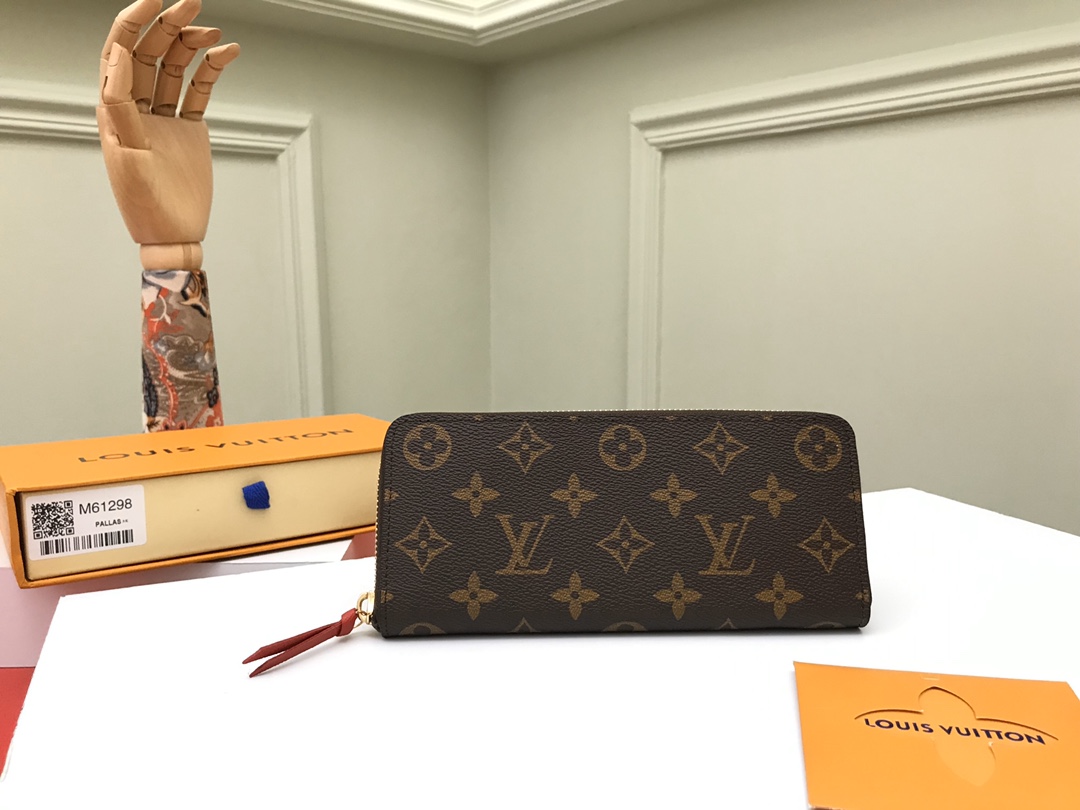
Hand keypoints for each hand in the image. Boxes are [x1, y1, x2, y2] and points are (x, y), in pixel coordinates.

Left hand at [97, 0, 238, 269]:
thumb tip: (116, 61)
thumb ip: (121, 108)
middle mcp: (137, 106)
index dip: (135, 21)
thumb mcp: (127, 155)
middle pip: (152, 51)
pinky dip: (214, 70)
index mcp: (114, 108)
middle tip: (194, 4)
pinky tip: (229, 54)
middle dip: (170, 24)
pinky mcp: (189, 128)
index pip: (121, 51)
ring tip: (215, 33)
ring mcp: (165, 115)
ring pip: (177, 66)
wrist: (173, 235)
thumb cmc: (144, 205)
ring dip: (193, 44)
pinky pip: (200, 89)